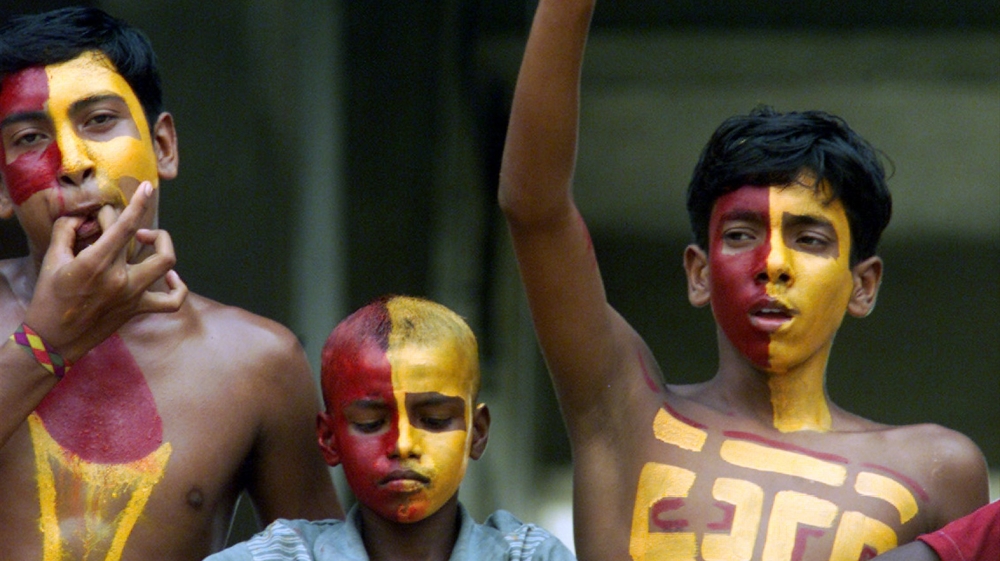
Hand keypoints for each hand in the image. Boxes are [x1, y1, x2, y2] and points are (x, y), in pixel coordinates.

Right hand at [21, 182, 187, 361]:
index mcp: (96, 263)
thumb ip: (66, 231)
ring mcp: (133, 295)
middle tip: (126, 227)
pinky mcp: (138, 309)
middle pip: (148, 242)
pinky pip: (172, 302)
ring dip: (163, 246)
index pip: (124, 227)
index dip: (138, 204)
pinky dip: (178, 287)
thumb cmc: (49, 298)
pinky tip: (170, 276)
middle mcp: (120, 278)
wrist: (54, 340)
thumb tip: (83, 217)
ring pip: (166, 264)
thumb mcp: (51, 260)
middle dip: (140, 226)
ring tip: (148, 241)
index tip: (147, 188)